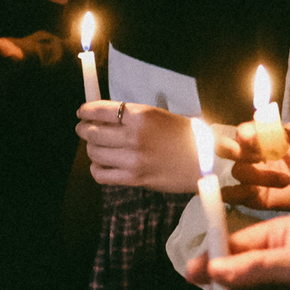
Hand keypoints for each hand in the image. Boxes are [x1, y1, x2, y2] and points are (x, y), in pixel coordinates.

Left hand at [77, 100, 201, 190]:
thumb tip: (106, 116)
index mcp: (142, 115)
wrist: (207, 162)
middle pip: (92, 131)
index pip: (100, 110)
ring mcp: (133, 159)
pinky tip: (103, 164)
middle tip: (84, 129)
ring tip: (97, 147)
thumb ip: (134, 116)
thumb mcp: (162, 116)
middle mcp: (134, 136)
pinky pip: (101, 174)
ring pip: (94, 152)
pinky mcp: (134, 178)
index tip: (81, 113)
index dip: (85, 111)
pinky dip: (97, 169)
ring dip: (91, 148)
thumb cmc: (187, 137)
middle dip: (84, 129)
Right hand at [219, 118, 289, 234]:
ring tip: (286, 180)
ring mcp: (250, 175)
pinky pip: (231, 195)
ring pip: (237, 171)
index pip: (243, 131)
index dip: (246, 135)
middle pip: (225, 148)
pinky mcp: (251, 196)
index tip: (255, 140)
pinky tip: (244, 193)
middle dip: (234, 150)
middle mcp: (251, 154)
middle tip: (257, 157)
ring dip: (259, 176)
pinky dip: (230, 194)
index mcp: (263, 136)